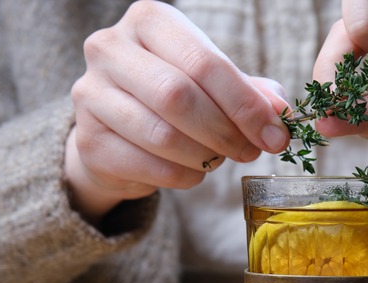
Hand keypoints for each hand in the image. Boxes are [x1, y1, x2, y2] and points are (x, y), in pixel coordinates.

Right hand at [67, 1, 289, 223]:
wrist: (120, 128)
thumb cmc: (176, 95)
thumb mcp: (215, 83)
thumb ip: (251, 92)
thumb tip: (280, 113)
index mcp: (149, 21)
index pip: (204, 62)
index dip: (245, 104)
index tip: (274, 135)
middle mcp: (109, 48)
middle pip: (179, 96)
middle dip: (226, 131)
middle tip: (251, 151)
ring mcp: (90, 94)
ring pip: (162, 135)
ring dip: (205, 156)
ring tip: (220, 158)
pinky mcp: (88, 140)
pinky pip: (148, 166)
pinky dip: (183, 176)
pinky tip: (194, 171)